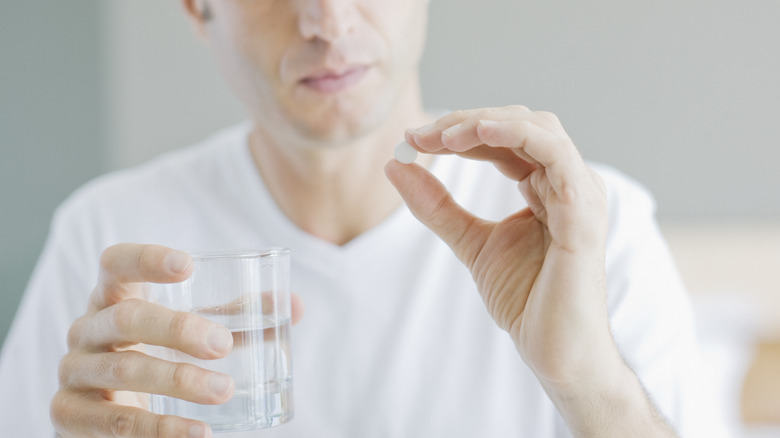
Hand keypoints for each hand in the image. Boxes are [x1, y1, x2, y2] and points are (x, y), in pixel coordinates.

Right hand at [50, 243, 303, 437]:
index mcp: (112, 297)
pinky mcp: (70, 416)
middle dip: (178, 329)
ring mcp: (74, 372)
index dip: (146, 259)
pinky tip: (198, 433)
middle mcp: (87, 329)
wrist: (106, 413)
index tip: (187, 264)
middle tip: (223, 344)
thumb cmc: (156, 355)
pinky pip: (115, 423)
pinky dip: (160, 429)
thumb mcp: (190, 331)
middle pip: (126, 318)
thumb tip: (295, 306)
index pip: (115, 264)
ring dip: (178, 380)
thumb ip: (237, 317)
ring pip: (123, 370)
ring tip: (224, 390)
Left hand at [385, 106, 675, 435]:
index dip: (458, 132)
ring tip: (443, 136)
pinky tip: (479, 134)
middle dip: (466, 122)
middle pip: (518, 124)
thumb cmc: (526, 298)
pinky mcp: (582, 211)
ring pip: (537, 128)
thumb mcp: (469, 242)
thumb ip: (436, 206)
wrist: (554, 349)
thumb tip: (395, 166)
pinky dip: (517, 135)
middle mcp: (567, 181)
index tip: (413, 139)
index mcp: (546, 186)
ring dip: (485, 124)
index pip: (503, 140)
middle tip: (420, 135)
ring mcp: (579, 193)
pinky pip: (554, 155)